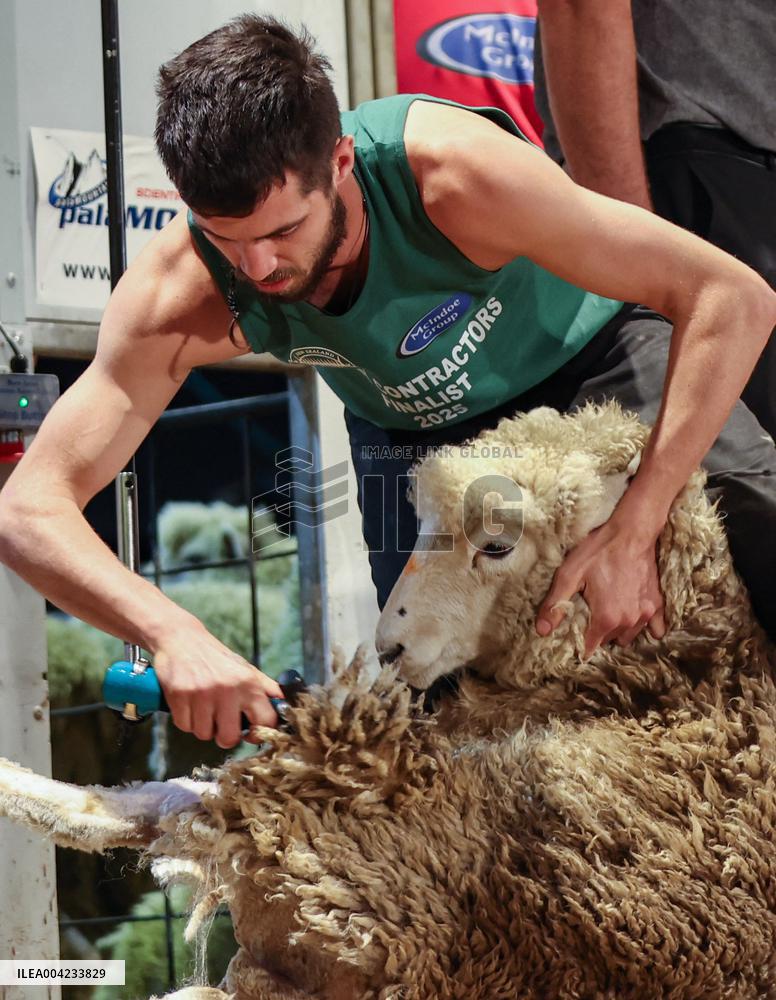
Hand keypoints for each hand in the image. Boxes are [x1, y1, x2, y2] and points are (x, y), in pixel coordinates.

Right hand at [153, 618, 283, 748]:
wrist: (181, 638)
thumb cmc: (216, 658)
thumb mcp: (245, 669)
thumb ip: (266, 689)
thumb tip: (286, 705)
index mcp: (248, 683)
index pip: (264, 722)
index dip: (258, 733)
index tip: (251, 732)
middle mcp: (227, 689)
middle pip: (229, 738)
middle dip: (225, 735)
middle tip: (222, 722)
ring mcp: (201, 693)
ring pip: (204, 734)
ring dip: (204, 726)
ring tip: (204, 708)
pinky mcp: (179, 696)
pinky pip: (185, 727)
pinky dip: (187, 720)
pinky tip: (190, 704)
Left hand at [535, 516, 665, 656]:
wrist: (632, 532)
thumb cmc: (598, 551)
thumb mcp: (569, 575)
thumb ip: (555, 605)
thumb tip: (542, 631)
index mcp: (606, 618)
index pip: (589, 647)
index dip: (579, 642)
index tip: (574, 633)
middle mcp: (629, 621)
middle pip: (608, 640)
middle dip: (596, 632)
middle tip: (589, 612)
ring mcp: (646, 614)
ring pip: (628, 635)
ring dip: (617, 629)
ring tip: (608, 609)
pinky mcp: (657, 604)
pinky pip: (654, 628)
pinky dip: (644, 625)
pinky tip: (632, 612)